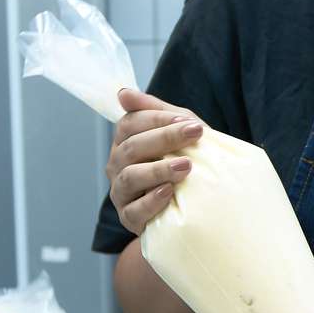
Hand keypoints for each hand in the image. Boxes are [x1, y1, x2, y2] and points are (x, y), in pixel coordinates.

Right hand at [104, 88, 203, 233]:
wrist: (196, 205)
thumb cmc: (185, 163)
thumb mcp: (178, 133)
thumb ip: (156, 111)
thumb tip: (123, 93)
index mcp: (125, 141)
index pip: (130, 123)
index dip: (157, 119)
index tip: (189, 122)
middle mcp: (117, 166)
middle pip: (131, 147)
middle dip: (164, 138)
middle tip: (195, 134)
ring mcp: (121, 193)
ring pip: (130, 177)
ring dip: (159, 169)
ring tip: (186, 166)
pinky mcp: (129, 218)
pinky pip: (135, 210)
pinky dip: (152, 200)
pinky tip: (169, 192)